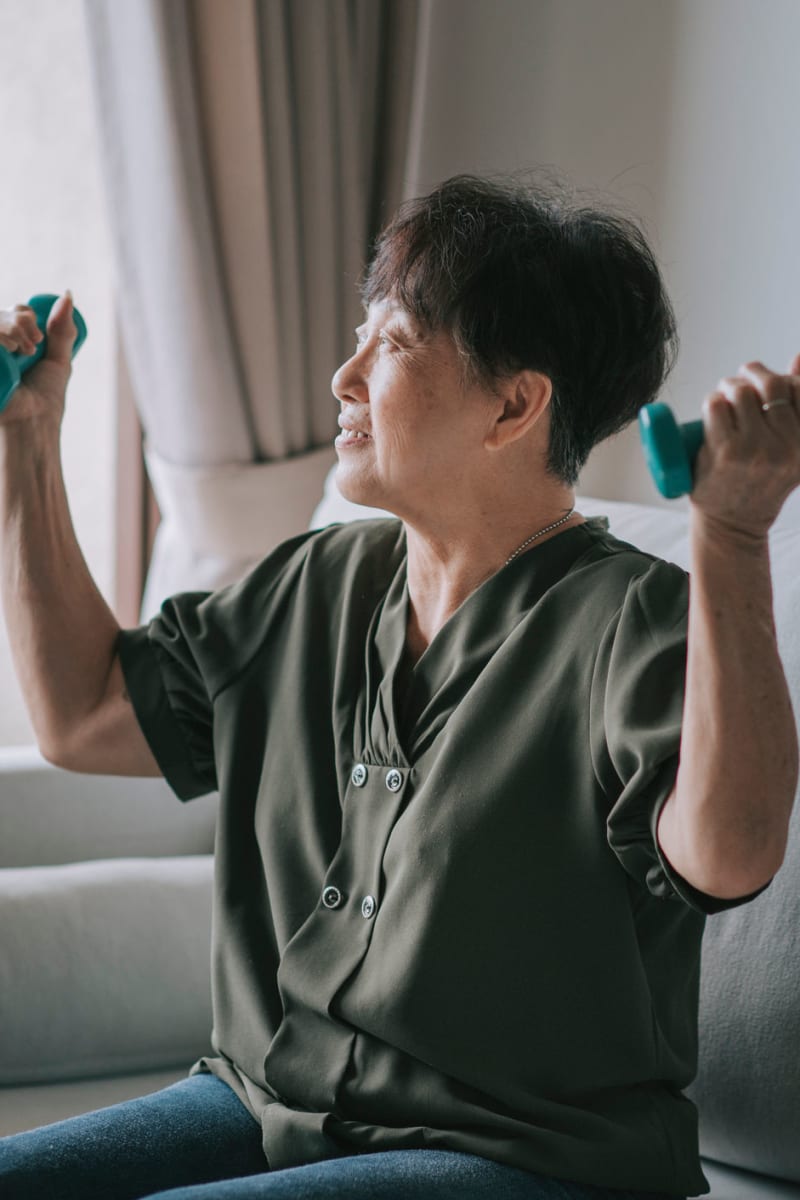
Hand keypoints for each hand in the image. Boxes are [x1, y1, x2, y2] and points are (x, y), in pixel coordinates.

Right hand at [0, 293, 77, 428]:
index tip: (39, 335)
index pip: (13, 312)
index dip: (25, 315)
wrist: (33, 424)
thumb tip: (67, 294)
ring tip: (23, 353)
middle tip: (33, 345)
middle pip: (1, 315)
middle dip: (19, 321)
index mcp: (13, 343)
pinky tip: (10, 352)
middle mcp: (0, 346)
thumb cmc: (44, 399)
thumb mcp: (57, 361)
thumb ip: (61, 331)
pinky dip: (2, 339)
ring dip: (10, 330)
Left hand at [689, 354, 799, 539]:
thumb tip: (798, 358)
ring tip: (725, 399)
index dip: (783, 379)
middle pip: (771, 384)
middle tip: (741, 381)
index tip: (768, 385)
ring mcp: (755, 449)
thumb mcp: (790, 449)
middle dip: (753, 374)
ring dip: (729, 388)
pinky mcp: (725, 452)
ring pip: (741, 392)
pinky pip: (716, 405)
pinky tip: (714, 411)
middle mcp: (786, 446)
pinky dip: (713, 401)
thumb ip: (799, 405)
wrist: (733, 524)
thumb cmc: (759, 481)